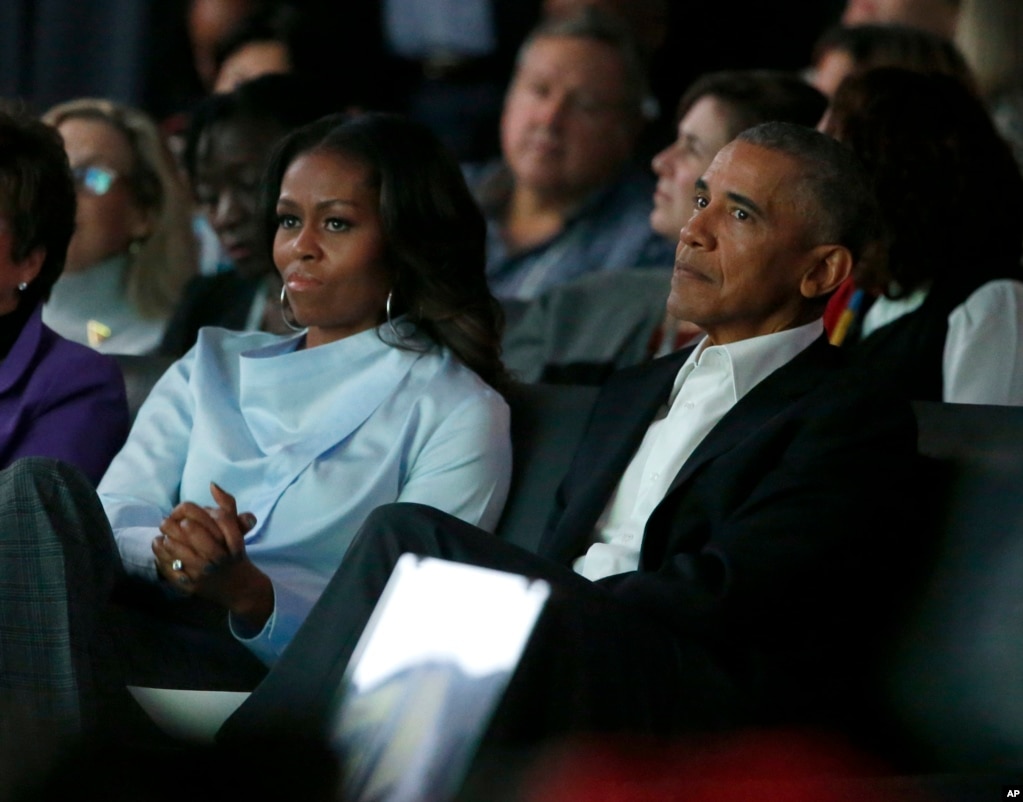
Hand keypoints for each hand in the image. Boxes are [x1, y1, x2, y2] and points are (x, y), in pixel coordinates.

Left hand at [153, 483, 273, 630]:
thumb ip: (227, 504)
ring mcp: (202, 574)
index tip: (183, 516)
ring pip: (176, 550)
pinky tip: (160, 546)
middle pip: (189, 533)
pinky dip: (160, 555)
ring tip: (163, 534)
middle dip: (174, 525)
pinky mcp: (190, 587)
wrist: (239, 588)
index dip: (191, 514)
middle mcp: (216, 559)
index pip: (208, 520)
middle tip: (167, 522)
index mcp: (229, 543)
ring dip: (166, 539)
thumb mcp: (237, 529)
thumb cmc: (235, 554)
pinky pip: (169, 568)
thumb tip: (212, 484)